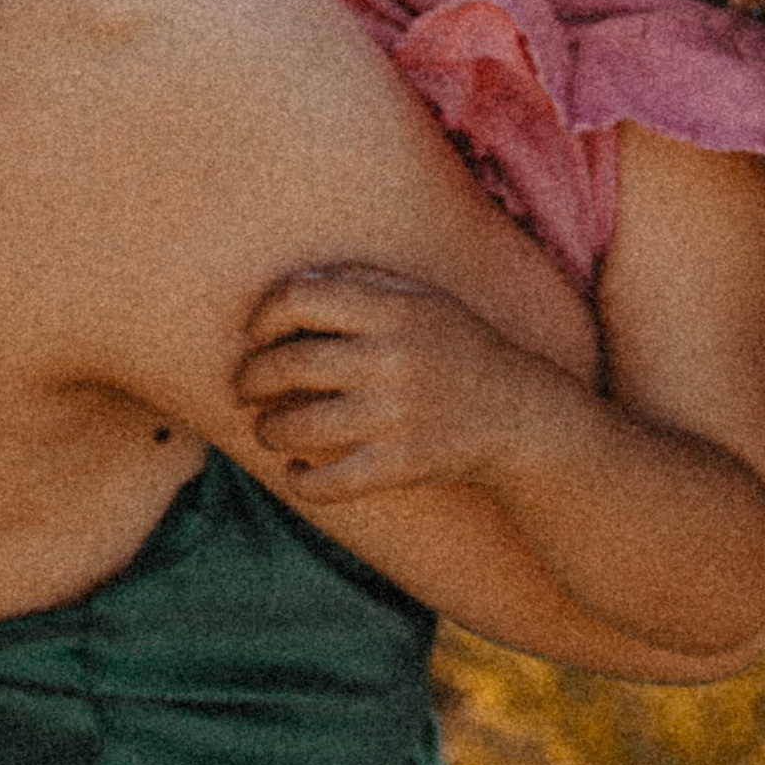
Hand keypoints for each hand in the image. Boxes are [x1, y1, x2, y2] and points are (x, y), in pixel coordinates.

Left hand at [233, 263, 578, 503]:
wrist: (520, 414)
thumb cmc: (458, 348)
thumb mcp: (421, 299)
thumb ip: (361, 282)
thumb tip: (293, 283)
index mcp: (393, 309)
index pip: (299, 298)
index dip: (263, 316)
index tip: (255, 336)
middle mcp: (392, 358)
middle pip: (288, 363)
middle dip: (250, 378)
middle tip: (244, 388)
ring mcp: (396, 414)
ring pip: (298, 425)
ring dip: (268, 430)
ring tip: (267, 429)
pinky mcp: (402, 464)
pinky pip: (330, 481)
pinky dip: (301, 482)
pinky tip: (296, 475)